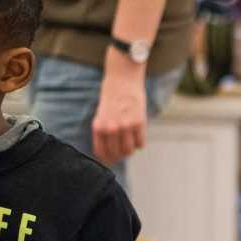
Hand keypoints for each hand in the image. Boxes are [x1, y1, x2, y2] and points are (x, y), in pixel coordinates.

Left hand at [92, 47, 147, 164]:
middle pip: (116, 153)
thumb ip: (104, 131)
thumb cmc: (112, 97)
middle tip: (123, 152)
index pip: (102, 152)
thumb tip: (110, 151)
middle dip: (120, 155)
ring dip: (130, 150)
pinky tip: (138, 136)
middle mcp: (111, 128)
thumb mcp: (102, 114)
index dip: (107, 159)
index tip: (111, 160)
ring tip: (131, 144)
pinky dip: (140, 143)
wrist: (122, 79)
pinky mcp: (139, 122)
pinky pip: (141, 143)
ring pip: (129, 151)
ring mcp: (125, 126)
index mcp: (99, 127)